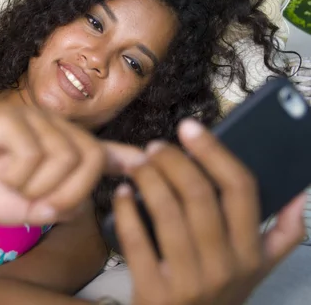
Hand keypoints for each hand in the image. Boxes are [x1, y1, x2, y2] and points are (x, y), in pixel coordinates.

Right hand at [0, 103, 142, 225]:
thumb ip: (59, 207)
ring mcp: (33, 117)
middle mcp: (54, 128)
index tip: (151, 162)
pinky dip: (19, 176)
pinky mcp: (10, 116)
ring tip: (17, 189)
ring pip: (64, 155)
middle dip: (73, 192)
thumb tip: (82, 205)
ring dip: (42, 187)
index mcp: (62, 149)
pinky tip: (2, 176)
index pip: (104, 151)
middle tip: (45, 209)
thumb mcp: (28, 208)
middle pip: (92, 156)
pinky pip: (32, 151)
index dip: (128, 158)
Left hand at [113, 119, 306, 304]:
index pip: (241, 188)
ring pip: (167, 212)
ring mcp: (189, 281)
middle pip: (199, 194)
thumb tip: (299, 194)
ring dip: (148, 179)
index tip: (190, 127)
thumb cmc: (219, 295)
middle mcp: (225, 266)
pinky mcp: (154, 292)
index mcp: (252, 253)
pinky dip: (126, 210)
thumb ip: (281, 235)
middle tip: (155, 146)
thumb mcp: (258, 271)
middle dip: (173, 161)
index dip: (214, 151)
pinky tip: (122, 193)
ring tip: (137, 164)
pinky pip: (136, 240)